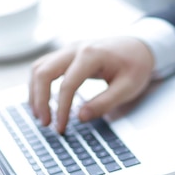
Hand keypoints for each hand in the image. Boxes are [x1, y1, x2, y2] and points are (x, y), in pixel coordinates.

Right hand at [29, 36, 154, 132]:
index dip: (61, 109)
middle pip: (43, 72)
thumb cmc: (136, 65)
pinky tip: (42, 102)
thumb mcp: (128, 87)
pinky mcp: (67, 54)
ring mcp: (69, 49)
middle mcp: (75, 48)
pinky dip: (39, 84)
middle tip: (45, 123)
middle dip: (39, 100)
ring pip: (39, 67)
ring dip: (35, 92)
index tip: (61, 128)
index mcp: (91, 55)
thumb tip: (80, 117)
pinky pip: (44, 67)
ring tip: (40, 116)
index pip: (67, 84)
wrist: (139, 45)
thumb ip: (105, 103)